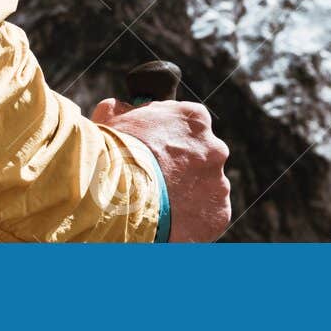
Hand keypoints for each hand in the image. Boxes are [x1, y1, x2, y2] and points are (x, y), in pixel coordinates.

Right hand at [93, 97, 230, 242]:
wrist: (120, 193)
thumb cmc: (114, 152)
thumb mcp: (111, 118)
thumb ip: (124, 110)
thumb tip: (121, 109)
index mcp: (194, 118)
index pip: (189, 124)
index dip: (169, 139)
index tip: (156, 151)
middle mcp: (215, 148)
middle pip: (202, 157)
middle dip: (184, 168)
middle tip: (158, 180)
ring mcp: (219, 182)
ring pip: (206, 188)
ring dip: (189, 195)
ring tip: (160, 206)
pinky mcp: (218, 214)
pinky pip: (208, 216)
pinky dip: (192, 220)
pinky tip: (170, 222)